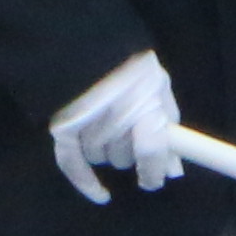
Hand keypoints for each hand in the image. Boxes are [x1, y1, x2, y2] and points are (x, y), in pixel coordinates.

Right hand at [48, 48, 182, 205]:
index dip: (154, 170)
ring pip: (102, 158)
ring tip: (105, 125)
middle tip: (127, 131)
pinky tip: (101, 195)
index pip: (151, 153)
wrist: (74, 40)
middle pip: (125, 157)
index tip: (155, 179)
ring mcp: (86, 128)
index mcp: (142, 109)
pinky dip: (86, 183)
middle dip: (129, 151)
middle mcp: (115, 123)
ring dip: (107, 150)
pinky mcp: (62, 130)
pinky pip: (72, 165)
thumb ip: (167, 120)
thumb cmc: (124, 63)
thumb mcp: (156, 84)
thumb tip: (173, 167)